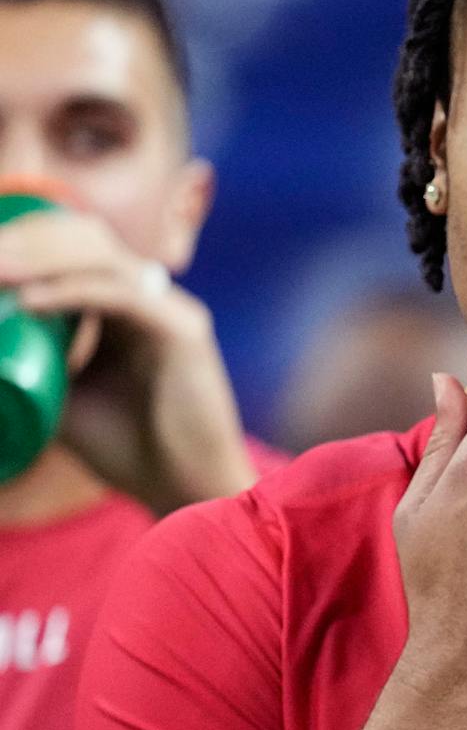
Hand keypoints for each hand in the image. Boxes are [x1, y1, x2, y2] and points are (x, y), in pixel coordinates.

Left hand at [0, 206, 251, 512]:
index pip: (68, 249)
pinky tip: (27, 302)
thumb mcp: (60, 395)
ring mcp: (169, 309)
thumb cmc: (129, 450)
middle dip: (22, 240)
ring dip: (37, 256)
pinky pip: (119, 294)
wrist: (184, 491)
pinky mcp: (183, 331)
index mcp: (122, 307)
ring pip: (99, 255)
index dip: (20, 244)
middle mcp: (149, 298)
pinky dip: (69, 291)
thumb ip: (29, 362)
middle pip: (81, 238)